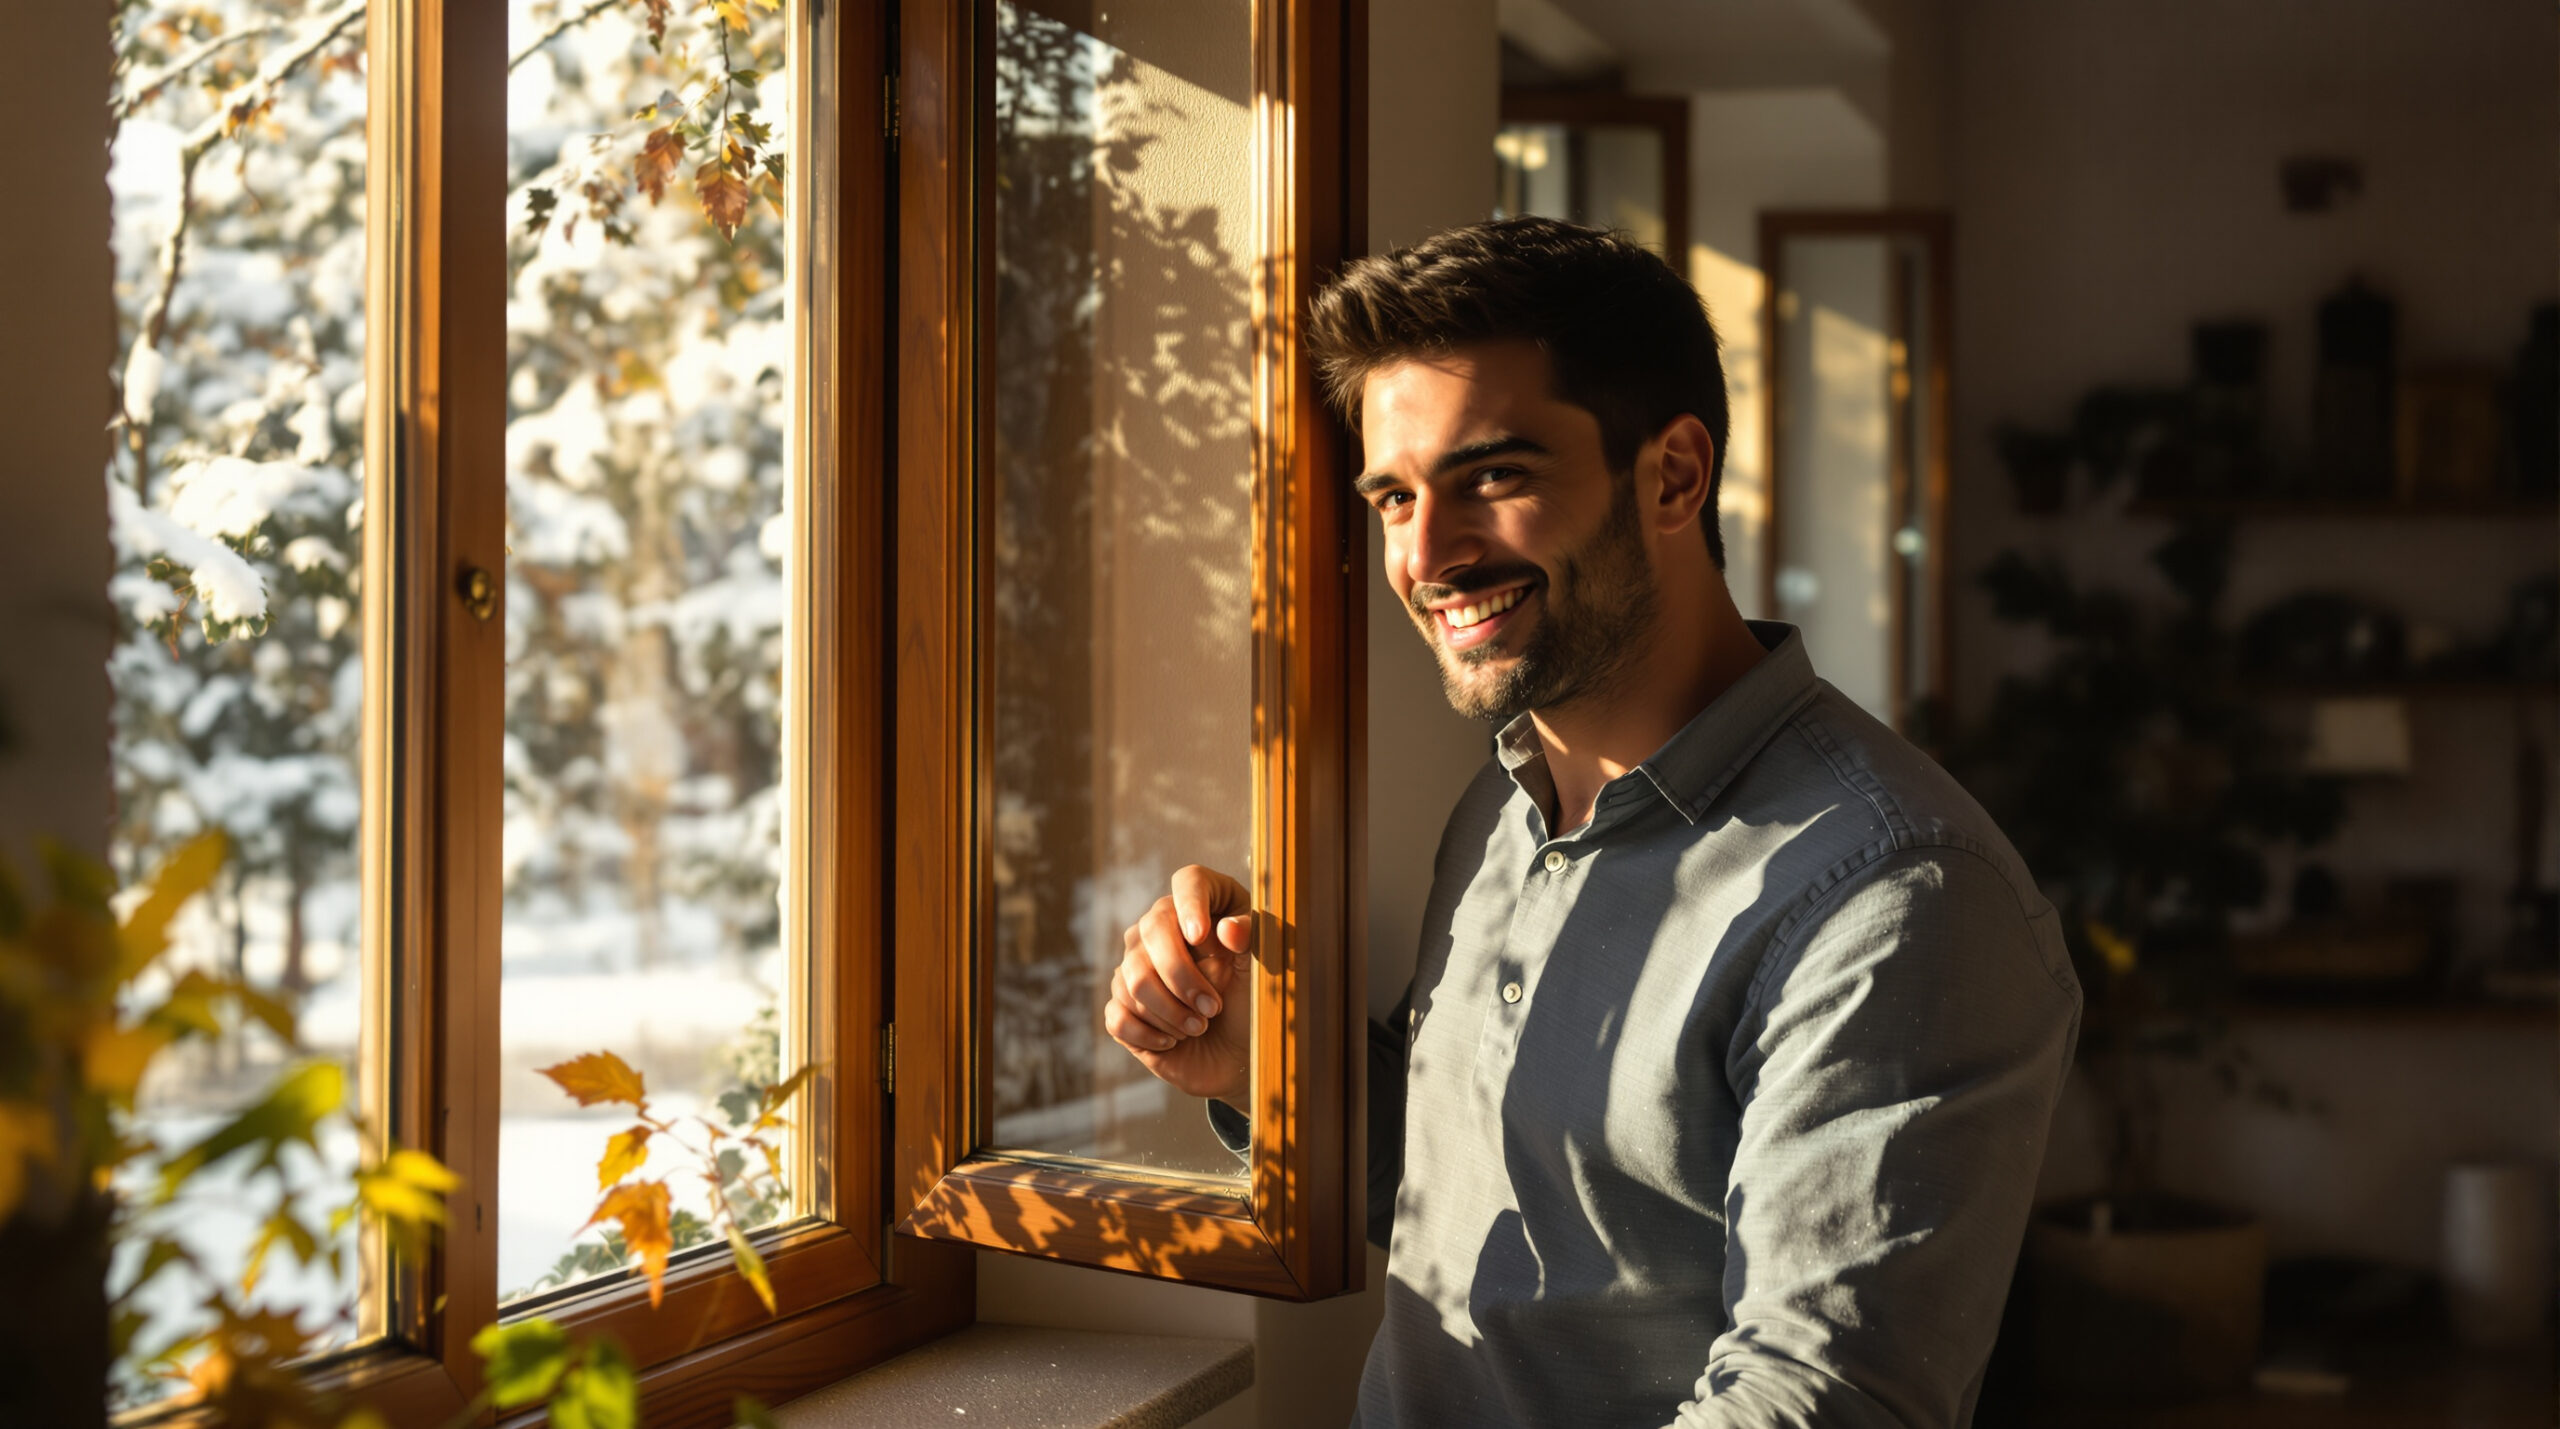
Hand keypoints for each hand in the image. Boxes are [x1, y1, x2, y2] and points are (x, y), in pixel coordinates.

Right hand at [1103, 864, 1254, 1103]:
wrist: (1239, 1049)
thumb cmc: (1253, 998)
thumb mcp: (1264, 966)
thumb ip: (1252, 941)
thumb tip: (1227, 930)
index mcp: (1206, 904)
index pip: (1189, 881)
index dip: (1191, 904)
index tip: (1200, 935)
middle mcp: (1162, 926)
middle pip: (1152, 932)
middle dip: (1183, 978)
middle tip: (1212, 1009)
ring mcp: (1135, 964)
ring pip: (1134, 980)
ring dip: (1171, 1014)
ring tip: (1199, 1027)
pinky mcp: (1122, 1003)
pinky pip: (1118, 1015)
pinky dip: (1148, 1034)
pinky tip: (1172, 1041)